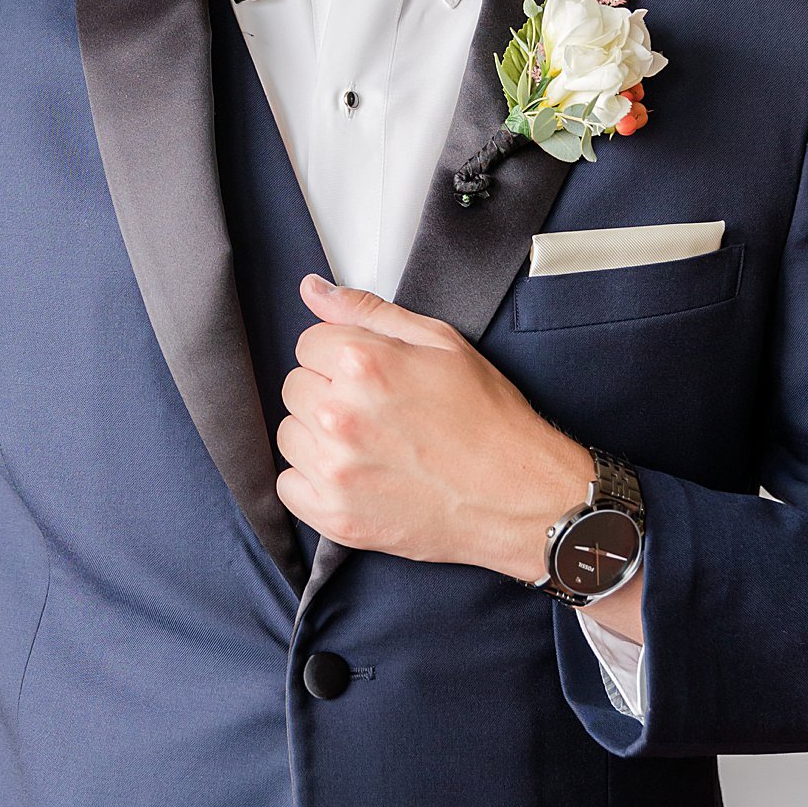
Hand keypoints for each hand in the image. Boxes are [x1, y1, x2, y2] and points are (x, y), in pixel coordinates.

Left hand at [275, 273, 594, 578]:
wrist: (520, 494)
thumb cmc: (488, 418)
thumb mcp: (440, 342)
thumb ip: (367, 311)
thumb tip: (313, 290)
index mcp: (363, 363)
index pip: (307, 344)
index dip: (339, 357)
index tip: (368, 376)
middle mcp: (341, 415)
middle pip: (294, 387)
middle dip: (328, 392)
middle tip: (376, 411)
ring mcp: (335, 470)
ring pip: (289, 435)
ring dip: (318, 437)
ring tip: (369, 444)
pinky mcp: (336, 515)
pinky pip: (288, 486)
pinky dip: (312, 482)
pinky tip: (355, 476)